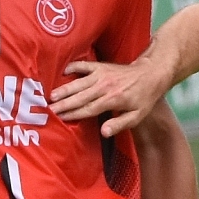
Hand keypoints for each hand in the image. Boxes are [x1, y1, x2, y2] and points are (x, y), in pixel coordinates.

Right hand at [51, 53, 175, 136]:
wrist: (150, 74)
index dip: (73, 114)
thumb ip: (119, 124)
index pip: (88, 109)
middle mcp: (105, 86)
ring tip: (51, 95)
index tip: (60, 118)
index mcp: (112, 100)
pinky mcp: (101, 66)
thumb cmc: (143, 98)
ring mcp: (102, 74)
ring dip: (64, 89)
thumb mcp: (137, 116)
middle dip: (63, 103)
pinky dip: (73, 67)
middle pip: (80, 97)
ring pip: (79, 83)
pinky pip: (84, 65)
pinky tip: (63, 72)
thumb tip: (103, 132)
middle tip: (48, 108)